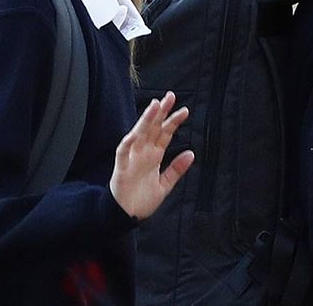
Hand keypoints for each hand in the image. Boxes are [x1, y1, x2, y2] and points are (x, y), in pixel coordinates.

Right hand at [110, 92, 193, 220]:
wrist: (126, 216)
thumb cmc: (142, 200)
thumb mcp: (165, 185)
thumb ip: (176, 169)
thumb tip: (191, 154)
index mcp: (154, 155)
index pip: (164, 134)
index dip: (173, 121)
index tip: (184, 110)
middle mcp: (143, 153)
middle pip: (153, 128)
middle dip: (160, 112)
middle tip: (170, 96)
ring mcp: (132, 158)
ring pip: (139, 134)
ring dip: (146, 120)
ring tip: (155, 106)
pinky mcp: (121, 167)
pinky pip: (123, 152)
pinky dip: (128, 143)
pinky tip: (135, 133)